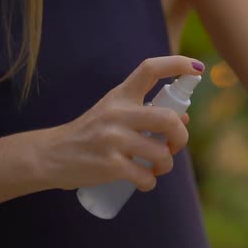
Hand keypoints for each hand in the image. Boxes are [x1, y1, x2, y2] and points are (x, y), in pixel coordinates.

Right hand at [36, 56, 203, 191]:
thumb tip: (185, 118)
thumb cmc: (90, 134)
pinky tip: (143, 181)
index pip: (150, 69)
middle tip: (175, 145)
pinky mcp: (110, 166)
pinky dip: (150, 182)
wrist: (51, 155)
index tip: (196, 68)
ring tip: (158, 167)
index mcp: (120, 96)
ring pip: (161, 153)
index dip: (177, 64)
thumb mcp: (114, 114)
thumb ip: (146, 112)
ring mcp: (113, 140)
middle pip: (168, 119)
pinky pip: (146, 177)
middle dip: (181, 136)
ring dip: (166, 165)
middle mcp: (117, 113)